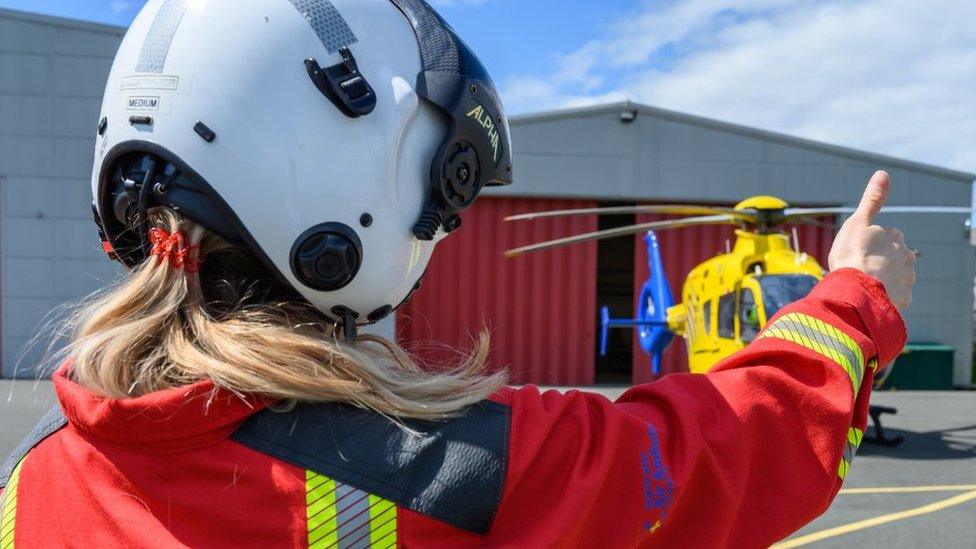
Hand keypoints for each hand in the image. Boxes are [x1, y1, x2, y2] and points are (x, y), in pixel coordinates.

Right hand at [828, 171, 916, 308]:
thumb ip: (872, 200)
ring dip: (882, 278)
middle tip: (858, 267)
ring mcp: (906, 279)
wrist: (857, 291)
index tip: (856, 249)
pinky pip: (894, 295)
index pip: (884, 235)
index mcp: (895, 236)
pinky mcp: (903, 299)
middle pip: (891, 255)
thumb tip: (883, 174)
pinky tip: (870, 296)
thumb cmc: (853, 255)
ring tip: (862, 284)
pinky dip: (884, 295)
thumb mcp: (857, 222)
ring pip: (894, 276)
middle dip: (878, 260)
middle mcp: (907, 256)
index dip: (868, 241)